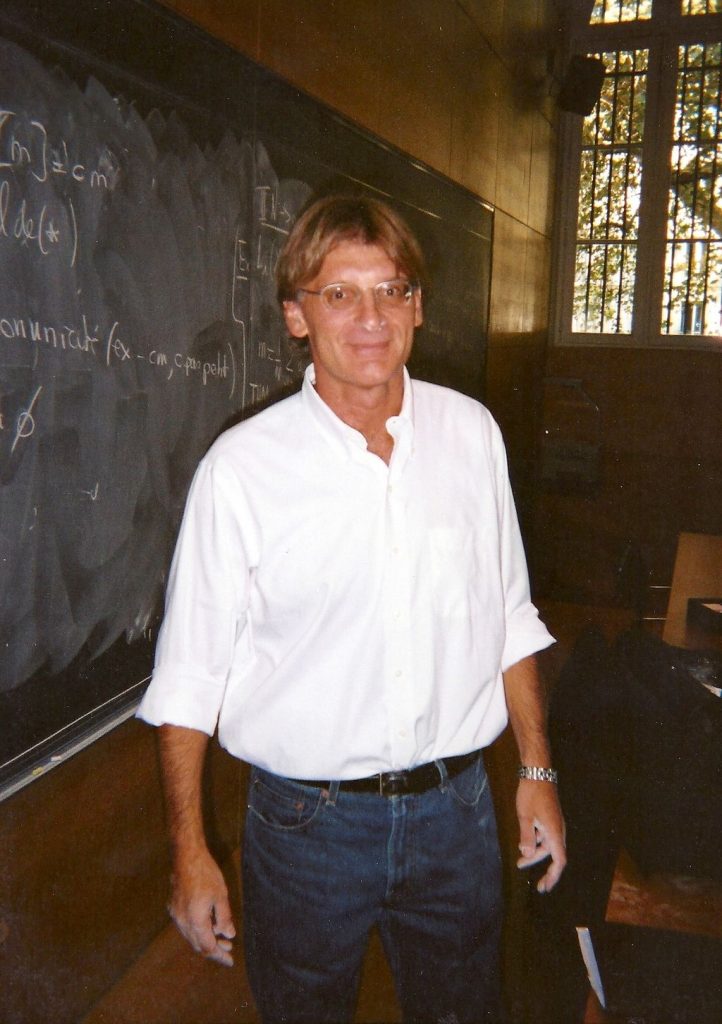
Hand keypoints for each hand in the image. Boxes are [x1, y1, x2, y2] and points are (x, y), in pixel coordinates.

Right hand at [168, 848, 235, 965]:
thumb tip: (229, 935)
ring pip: (191, 936)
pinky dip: (197, 930)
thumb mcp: (221, 896)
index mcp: (195, 921)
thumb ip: (224, 918)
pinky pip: (186, 926)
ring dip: (205, 939)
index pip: (208, 947)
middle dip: (214, 948)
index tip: (230, 960)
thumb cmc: (206, 874)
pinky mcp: (173, 908)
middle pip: (198, 944)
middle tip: (229, 948)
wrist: (186, 857)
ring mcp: (175, 915)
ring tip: (221, 936)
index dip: (220, 955)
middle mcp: (182, 922)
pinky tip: (208, 923)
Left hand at [515, 779, 566, 892]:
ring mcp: (555, 824)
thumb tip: (526, 855)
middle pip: (553, 855)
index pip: (559, 860)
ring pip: (547, 845)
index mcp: (554, 832)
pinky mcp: (550, 818)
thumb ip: (526, 837)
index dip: (554, 876)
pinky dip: (536, 843)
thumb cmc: (531, 793)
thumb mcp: (525, 816)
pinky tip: (524, 844)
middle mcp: (558, 830)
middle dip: (545, 870)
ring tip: (520, 862)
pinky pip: (545, 836)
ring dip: (536, 854)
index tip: (546, 887)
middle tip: (538, 886)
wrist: (537, 773)